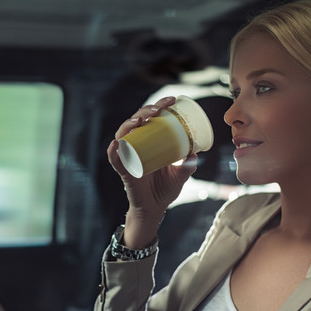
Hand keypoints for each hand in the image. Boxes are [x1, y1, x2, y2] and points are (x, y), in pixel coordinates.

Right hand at [108, 96, 197, 247]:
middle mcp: (136, 147)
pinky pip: (115, 160)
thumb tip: (196, 153)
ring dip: (128, 125)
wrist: (154, 210)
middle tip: (159, 109)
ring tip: (140, 120)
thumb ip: (188, 166)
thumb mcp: (180, 176)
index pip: (151, 118)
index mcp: (149, 143)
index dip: (158, 106)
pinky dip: (113, 152)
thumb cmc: (165, 190)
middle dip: (145, 110)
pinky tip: (116, 145)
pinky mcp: (124, 171)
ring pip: (123, 136)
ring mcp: (128, 158)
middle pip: (136, 122)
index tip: (172, 100)